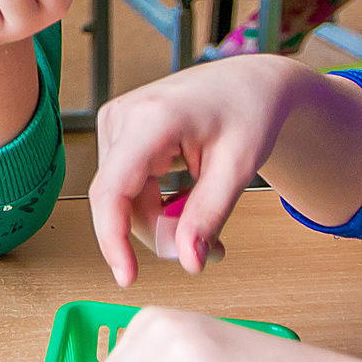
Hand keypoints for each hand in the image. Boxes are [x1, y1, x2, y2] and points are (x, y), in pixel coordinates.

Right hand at [89, 55, 311, 284]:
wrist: (249, 83)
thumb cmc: (248, 114)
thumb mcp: (238, 170)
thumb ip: (209, 217)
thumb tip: (187, 264)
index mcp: (152, 119)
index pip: (113, 188)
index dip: (112, 238)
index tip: (127, 277)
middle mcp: (123, 116)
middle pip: (120, 201)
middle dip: (159, 234)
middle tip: (212, 252)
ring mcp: (116, 121)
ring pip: (122, 199)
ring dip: (159, 222)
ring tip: (206, 226)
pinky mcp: (118, 131)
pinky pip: (126, 187)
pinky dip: (155, 205)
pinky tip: (186, 201)